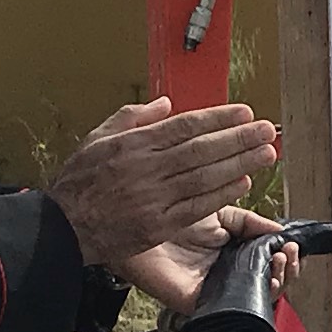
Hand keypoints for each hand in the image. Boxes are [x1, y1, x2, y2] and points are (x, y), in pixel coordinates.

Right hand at [47, 96, 278, 261]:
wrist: (62, 228)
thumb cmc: (79, 182)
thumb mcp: (96, 139)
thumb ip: (132, 117)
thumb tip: (166, 104)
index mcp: (133, 145)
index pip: (184, 126)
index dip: (218, 119)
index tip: (245, 113)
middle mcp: (146, 170)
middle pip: (201, 150)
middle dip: (238, 139)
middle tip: (268, 130)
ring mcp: (153, 199)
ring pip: (204, 177)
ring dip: (239, 164)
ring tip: (266, 153)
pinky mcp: (158, 226)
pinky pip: (197, 206)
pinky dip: (222, 194)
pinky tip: (243, 183)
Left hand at [119, 206, 295, 316]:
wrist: (134, 219)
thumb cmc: (166, 213)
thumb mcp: (219, 211)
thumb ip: (249, 222)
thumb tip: (279, 231)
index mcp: (232, 252)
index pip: (267, 262)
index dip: (286, 257)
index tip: (292, 245)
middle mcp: (225, 273)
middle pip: (268, 284)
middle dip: (288, 270)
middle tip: (289, 254)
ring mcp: (214, 290)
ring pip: (256, 300)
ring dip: (278, 283)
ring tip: (281, 262)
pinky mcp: (198, 304)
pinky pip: (231, 312)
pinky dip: (253, 301)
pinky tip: (264, 281)